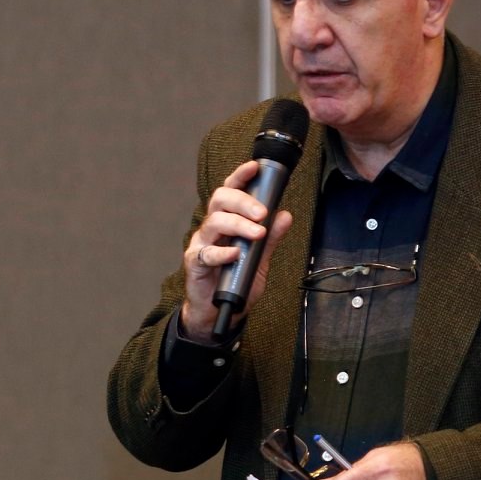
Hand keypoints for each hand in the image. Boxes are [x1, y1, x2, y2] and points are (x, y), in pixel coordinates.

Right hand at [178, 158, 294, 339]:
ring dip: (238, 225)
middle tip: (263, 213)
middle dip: (243, 201)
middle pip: (220, 200)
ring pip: (214, 222)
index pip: (230, 191)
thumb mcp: (260, 259)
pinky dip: (223, 252)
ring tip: (257, 234)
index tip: (254, 167)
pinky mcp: (195, 263)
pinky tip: (236, 253)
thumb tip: (285, 216)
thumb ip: (270, 238)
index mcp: (227, 221)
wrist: (218, 312)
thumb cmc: (235, 281)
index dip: (240, 176)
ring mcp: (202, 244)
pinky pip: (206, 253)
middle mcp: (212, 228)